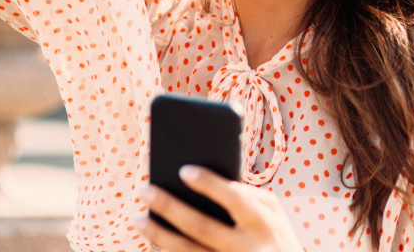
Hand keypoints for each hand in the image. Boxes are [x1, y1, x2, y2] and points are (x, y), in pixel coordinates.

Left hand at [134, 165, 302, 251]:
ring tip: (137, 218)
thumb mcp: (275, 216)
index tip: (183, 170)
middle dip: (169, 206)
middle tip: (145, 189)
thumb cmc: (276, 240)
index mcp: (264, 224)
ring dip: (158, 234)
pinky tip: (153, 242)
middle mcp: (247, 248)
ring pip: (187, 251)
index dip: (209, 183)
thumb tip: (212, 182)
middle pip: (200, 226)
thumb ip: (250, 196)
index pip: (234, 198)